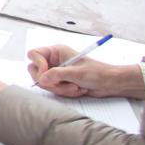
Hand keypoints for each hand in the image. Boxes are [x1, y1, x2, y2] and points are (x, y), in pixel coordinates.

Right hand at [27, 45, 144, 98]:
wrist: (110, 83)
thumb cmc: (97, 72)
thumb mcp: (76, 73)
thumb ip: (57, 75)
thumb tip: (41, 79)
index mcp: (56, 51)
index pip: (34, 54)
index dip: (38, 65)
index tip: (46, 74)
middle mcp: (54, 60)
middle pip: (35, 71)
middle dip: (50, 81)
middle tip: (61, 84)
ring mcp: (56, 72)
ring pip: (44, 82)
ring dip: (60, 88)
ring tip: (75, 87)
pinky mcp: (60, 82)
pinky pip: (52, 89)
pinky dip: (63, 92)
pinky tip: (76, 89)